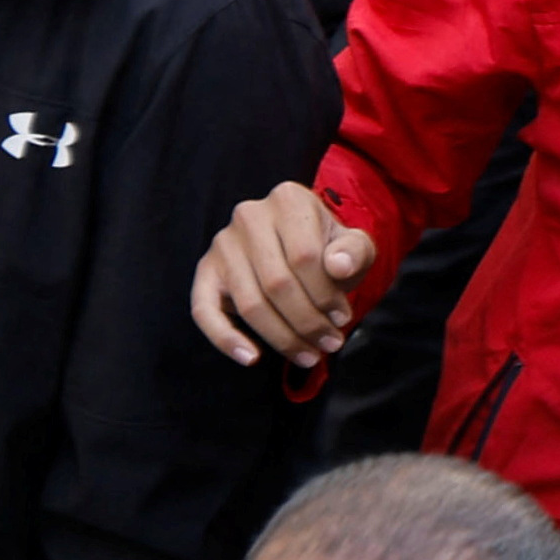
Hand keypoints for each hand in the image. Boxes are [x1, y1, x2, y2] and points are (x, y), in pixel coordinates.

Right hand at [192, 181, 377, 369]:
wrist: (304, 245)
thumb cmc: (330, 248)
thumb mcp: (354, 244)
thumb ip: (354, 251)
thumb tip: (338, 266)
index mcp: (288, 200)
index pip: (305, 257)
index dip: (325, 295)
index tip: (343, 319)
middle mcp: (249, 216)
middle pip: (277, 284)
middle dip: (307, 322)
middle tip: (329, 344)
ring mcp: (222, 244)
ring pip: (250, 303)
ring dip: (281, 337)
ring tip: (308, 355)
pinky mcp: (205, 271)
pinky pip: (204, 311)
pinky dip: (225, 338)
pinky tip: (251, 358)